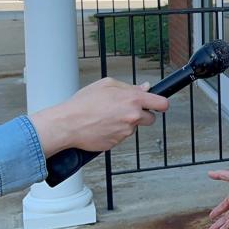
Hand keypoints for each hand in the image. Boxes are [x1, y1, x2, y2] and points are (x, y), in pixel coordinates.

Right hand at [29, 77, 168, 156]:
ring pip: (133, 127)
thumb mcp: (106, 85)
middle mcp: (132, 117)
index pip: (162, 103)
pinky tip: (102, 126)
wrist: (67, 124)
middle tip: (125, 110)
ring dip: (125, 123)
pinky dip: (114, 132)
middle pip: (150, 119)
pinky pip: (121, 136)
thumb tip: (144, 88)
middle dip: (142, 115)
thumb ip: (129, 87)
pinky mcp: (117, 143)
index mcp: (133, 100)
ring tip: (106, 117)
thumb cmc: (83, 103)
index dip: (161, 104)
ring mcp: (125, 132)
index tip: (158, 105)